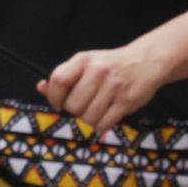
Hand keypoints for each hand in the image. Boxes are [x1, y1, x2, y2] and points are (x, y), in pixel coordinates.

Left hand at [39, 41, 169, 135]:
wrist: (146, 60)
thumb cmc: (109, 65)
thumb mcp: (85, 64)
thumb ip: (64, 77)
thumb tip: (41, 88)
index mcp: (83, 60)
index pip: (58, 81)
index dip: (54, 97)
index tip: (59, 103)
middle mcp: (97, 71)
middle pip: (72, 105)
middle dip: (74, 111)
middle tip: (83, 106)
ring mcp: (113, 86)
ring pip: (88, 117)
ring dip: (89, 119)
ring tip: (96, 110)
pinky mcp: (127, 101)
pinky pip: (104, 123)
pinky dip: (101, 125)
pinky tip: (105, 117)